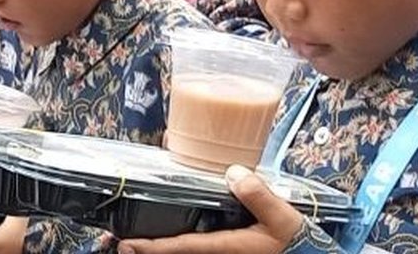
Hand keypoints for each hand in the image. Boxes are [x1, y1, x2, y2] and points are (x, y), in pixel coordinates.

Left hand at [119, 166, 302, 253]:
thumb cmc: (298, 245)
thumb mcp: (283, 218)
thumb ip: (259, 196)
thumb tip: (234, 172)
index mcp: (227, 248)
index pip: (182, 248)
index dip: (153, 248)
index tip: (127, 245)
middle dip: (148, 251)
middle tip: (119, 244)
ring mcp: (224, 253)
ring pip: (185, 252)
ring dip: (160, 249)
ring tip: (134, 244)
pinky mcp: (229, 250)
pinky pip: (197, 248)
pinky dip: (178, 245)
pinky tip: (169, 236)